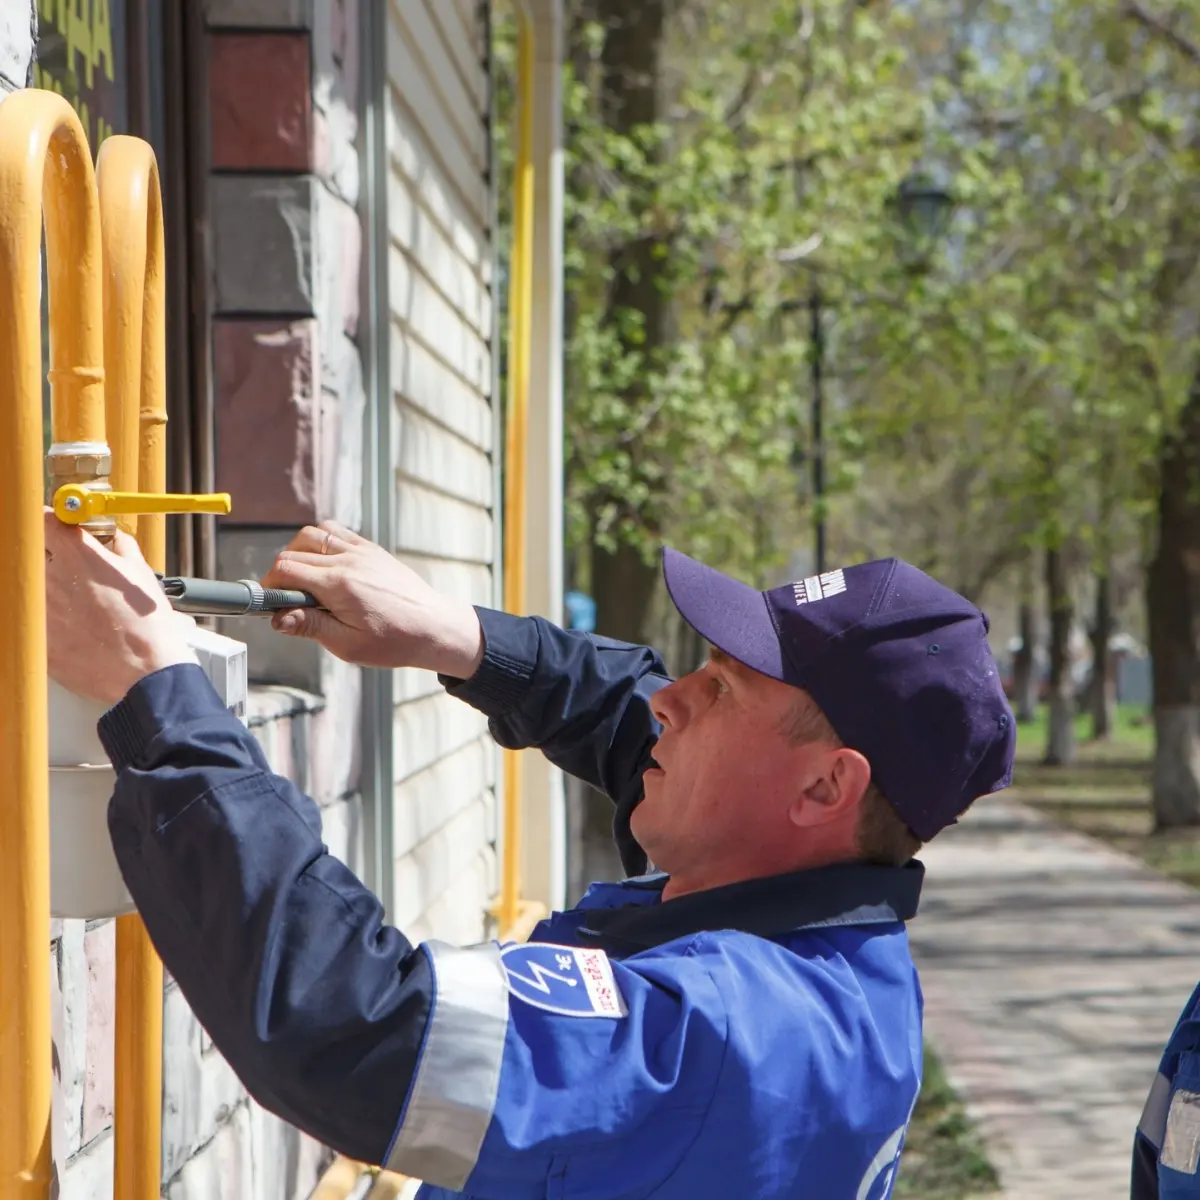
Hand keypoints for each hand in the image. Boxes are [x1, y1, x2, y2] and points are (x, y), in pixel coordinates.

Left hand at [44, 510, 197, 705]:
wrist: (144, 671)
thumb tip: (116, 541)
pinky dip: (52, 624)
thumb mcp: (142, 576)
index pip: (43, 520)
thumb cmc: (147, 624)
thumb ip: (122, 550)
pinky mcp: (35, 638)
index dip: (53, 524)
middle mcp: (47, 576)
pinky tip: (79, 633)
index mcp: (74, 554)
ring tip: (83, 612)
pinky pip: (35, 622)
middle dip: (53, 562)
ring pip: (34, 591)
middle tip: (76, 576)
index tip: (59, 529)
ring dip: (53, 595)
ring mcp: (36, 609)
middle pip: (35, 557)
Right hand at [259, 522, 484, 677]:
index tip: (270, 603)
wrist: (435, 627)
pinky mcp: (372, 549)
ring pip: (313, 534)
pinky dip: (321, 542)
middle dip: (280, 574)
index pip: (285, 569)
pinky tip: (324, 566)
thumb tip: (277, 617)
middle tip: (286, 599)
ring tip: (303, 581)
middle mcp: (349, 561)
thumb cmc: (396, 641)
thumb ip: (310, 626)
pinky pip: (336, 532)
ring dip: (298, 553)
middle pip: (294, 552)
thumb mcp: (348, 644)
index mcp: (340, 585)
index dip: (269, 586)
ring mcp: (362, 551)